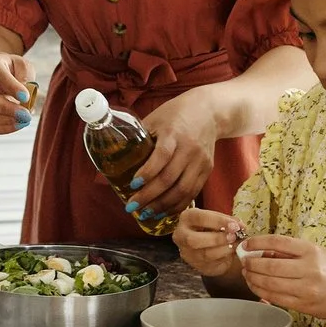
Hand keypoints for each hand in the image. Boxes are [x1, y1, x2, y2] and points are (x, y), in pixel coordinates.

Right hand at [0, 52, 36, 135]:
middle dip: (6, 108)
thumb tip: (25, 100)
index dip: (12, 87)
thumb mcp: (23, 67)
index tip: (26, 97)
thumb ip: (26, 79)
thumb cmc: (12, 70)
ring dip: (4, 121)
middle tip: (25, 114)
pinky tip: (17, 125)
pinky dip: (3, 128)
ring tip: (23, 121)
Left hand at [128, 88, 223, 217]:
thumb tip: (115, 157)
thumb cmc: (176, 114)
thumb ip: (140, 137)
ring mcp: (200, 161)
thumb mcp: (156, 119)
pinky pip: (193, 193)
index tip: (132, 184)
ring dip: (163, 206)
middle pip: (170, 178)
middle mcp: (189, 148)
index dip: (147, 173)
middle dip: (149, 196)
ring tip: (146, 214)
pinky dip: (178, 205)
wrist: (210, 112)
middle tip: (132, 206)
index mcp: (174, 133)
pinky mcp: (207, 170)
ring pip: (183, 190)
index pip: (162, 156)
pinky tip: (164, 211)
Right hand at [174, 207, 241, 278]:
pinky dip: (224, 259)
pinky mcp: (196, 266)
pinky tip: (230, 253)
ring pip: (204, 255)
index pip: (199, 218)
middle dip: (217, 239)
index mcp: (186, 218)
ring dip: (223, 250)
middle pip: (194, 240)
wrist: (206, 242)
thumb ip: (228, 221)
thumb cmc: (212, 226)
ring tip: (235, 245)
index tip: (235, 226)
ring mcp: (187, 253)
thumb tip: (241, 226)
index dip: (218, 222)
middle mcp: (181, 236)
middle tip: (233, 237)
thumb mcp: (217, 218)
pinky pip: (211, 265)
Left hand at [238, 235, 325, 325]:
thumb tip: (261, 252)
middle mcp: (308, 269)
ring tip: (247, 274)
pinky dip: (261, 291)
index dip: (258, 242)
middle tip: (244, 262)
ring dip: (253, 279)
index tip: (246, 244)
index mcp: (311, 251)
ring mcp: (305, 289)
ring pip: (270, 284)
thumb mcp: (315, 253)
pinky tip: (255, 286)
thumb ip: (290, 252)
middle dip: (251, 264)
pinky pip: (275, 298)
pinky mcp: (302, 305)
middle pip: (270, 266)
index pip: (278, 242)